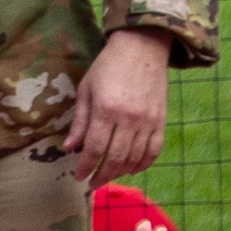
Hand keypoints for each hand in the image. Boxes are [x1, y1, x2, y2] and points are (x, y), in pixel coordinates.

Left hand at [64, 28, 171, 185]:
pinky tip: (132, 169)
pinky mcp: (161, 121)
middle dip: (102, 175)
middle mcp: (128, 119)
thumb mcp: (87, 88)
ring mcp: (147, 121)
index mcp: (106, 109)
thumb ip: (80, 120)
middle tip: (92, 183)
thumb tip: (69, 147)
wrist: (141, 47)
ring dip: (120, 173)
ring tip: (109, 176)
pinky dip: (143, 164)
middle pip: (115, 158)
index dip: (85, 166)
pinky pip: (154, 151)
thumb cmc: (108, 65)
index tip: (78, 176)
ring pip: (134, 159)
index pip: (94, 148)